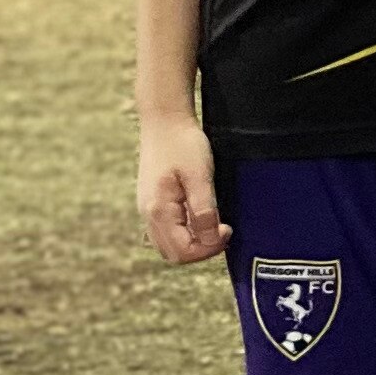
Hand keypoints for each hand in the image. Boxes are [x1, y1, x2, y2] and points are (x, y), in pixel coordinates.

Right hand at [137, 120, 229, 263]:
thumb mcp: (200, 176)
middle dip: (201, 250)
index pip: (183, 251)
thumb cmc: (183, 143)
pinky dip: (184, 234)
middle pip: (174, 254)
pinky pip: (166, 232)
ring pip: (168, 246)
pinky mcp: (152, 203)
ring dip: (193, 244)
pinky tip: (200, 219)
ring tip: (213, 225)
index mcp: (158, 210)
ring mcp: (147, 210)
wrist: (164, 120)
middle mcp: (148, 214)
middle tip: (222, 231)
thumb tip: (212, 239)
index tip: (228, 230)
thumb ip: (205, 210)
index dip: (209, 248)